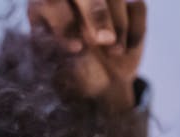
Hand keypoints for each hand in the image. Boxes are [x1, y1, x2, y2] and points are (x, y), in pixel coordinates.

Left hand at [28, 0, 146, 110]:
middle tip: (104, 41)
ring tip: (116, 53)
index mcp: (43, 6)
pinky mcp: (129, 3)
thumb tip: (76, 44)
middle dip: (97, 15)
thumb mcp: (57, 69)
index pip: (53, 2)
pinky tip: (126, 49)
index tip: (77, 49)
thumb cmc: (70, 76)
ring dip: (119, 26)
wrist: (99, 85)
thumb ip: (58, 52)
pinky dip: (135, 30)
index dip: (66, 22)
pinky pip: (137, 6)